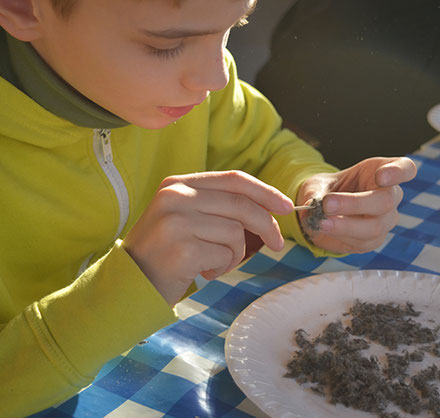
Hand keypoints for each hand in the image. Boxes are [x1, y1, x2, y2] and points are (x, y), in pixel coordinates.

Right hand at [123, 171, 293, 305]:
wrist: (126, 285)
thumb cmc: (164, 252)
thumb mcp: (184, 217)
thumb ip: (216, 206)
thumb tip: (269, 207)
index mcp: (177, 184)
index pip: (234, 179)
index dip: (265, 192)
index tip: (286, 206)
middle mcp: (175, 197)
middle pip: (241, 205)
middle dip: (267, 226)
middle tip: (278, 244)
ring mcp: (177, 222)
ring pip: (236, 233)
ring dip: (234, 254)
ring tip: (214, 262)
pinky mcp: (182, 250)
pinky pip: (225, 255)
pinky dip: (222, 268)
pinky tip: (202, 272)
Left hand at [297, 157, 416, 253]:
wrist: (324, 212)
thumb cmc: (328, 189)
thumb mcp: (317, 184)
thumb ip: (316, 191)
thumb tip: (314, 203)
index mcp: (382, 170)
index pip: (406, 168)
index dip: (398, 172)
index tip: (382, 176)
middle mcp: (391, 196)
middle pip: (386, 201)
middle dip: (355, 204)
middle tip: (328, 204)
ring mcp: (386, 220)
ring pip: (375, 227)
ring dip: (345, 225)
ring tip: (322, 222)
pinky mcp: (375, 240)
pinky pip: (362, 242)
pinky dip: (341, 236)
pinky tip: (325, 230)